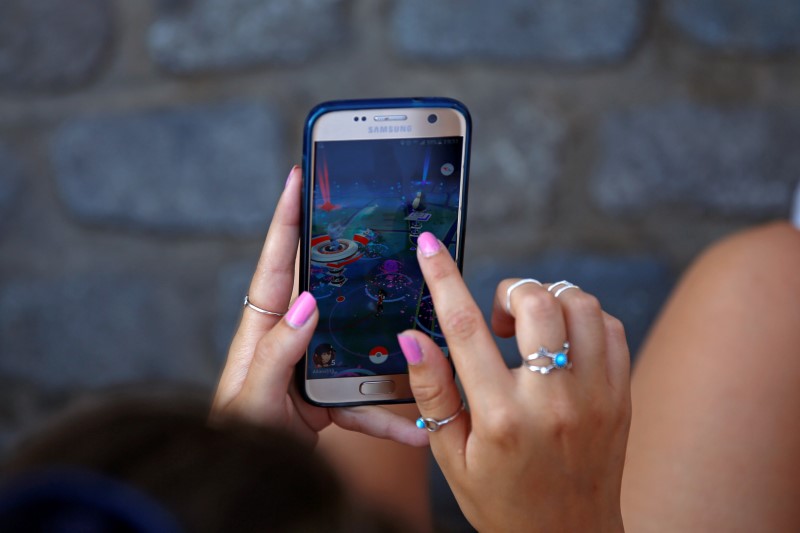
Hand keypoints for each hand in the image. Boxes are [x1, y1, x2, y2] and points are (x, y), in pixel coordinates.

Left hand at [212, 166, 427, 447]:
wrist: (244, 483)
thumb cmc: (236, 439)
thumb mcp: (254, 397)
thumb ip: (278, 353)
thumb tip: (307, 302)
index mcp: (263, 331)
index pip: (277, 263)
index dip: (287, 218)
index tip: (298, 177)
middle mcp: (288, 339)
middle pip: (322, 285)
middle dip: (345, 255)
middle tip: (372, 222)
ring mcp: (309, 366)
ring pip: (354, 340)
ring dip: (383, 341)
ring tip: (413, 324)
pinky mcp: (325, 397)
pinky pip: (363, 399)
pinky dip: (387, 414)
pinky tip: (413, 428)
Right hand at [398, 232, 630, 531]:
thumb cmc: (500, 501)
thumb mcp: (450, 455)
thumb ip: (431, 393)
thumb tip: (412, 337)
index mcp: (500, 417)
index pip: (464, 327)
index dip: (442, 277)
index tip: (430, 244)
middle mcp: (553, 401)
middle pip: (536, 302)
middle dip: (508, 292)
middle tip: (498, 320)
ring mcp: (596, 396)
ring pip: (581, 304)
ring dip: (548, 300)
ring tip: (531, 330)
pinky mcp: (621, 395)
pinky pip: (610, 327)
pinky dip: (582, 318)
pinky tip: (562, 341)